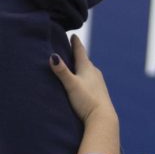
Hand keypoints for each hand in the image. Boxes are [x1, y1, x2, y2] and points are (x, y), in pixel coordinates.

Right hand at [50, 35, 119, 153]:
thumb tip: (52, 56)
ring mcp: (98, 84)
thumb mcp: (71, 85)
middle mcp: (95, 73)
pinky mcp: (99, 94)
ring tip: (77, 67)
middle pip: (85, 61)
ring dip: (82, 68)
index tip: (73, 35)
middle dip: (78, 55)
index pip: (80, 51)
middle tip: (72, 49)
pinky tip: (85, 84)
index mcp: (87, 68)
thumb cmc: (86, 101)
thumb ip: (61, 72)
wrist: (102, 118)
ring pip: (89, 72)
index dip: (75, 43)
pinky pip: (91, 82)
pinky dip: (86, 79)